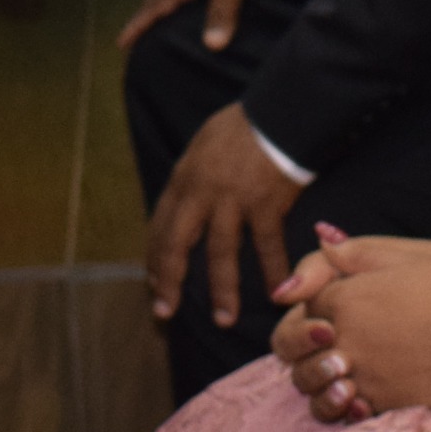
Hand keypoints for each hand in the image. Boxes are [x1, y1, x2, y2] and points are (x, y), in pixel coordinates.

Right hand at [118, 0, 283, 51]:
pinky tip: (211, 20)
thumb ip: (222, 11)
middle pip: (165, 0)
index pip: (156, 5)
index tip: (121, 44)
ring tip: (173, 36)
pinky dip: (202, 11)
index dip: (139, 25)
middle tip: (141, 42)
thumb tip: (211, 46)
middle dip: (151, 20)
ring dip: (177, 16)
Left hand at [142, 104, 302, 330]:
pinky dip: (274, 272)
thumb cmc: (243, 125)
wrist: (278, 112)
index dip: (155, 257)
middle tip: (164, 311)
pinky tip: (277, 295)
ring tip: (223, 320)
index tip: (152, 282)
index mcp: (184, 178)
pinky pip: (267, 246)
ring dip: (222, 290)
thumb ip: (193, 176)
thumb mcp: (203, 145)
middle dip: (169, 281)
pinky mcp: (265, 205)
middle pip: (177, 244)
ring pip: (221, 253)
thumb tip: (188, 203)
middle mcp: (202, 193)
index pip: (161, 224)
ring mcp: (233, 201)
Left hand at [282, 235, 430, 415]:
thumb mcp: (401, 259)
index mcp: (345, 300)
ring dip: (323, 380)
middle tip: (333, 345)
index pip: (304, 307)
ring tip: (345, 371)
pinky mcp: (381, 404)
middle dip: (309, 348)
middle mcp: (346, 340)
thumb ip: (354, 253)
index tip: (334, 313)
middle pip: (299, 351)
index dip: (316, 310)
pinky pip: (347, 411)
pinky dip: (349, 404)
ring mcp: (362, 375)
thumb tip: (320, 239)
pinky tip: (364, 393)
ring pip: (317, 386)